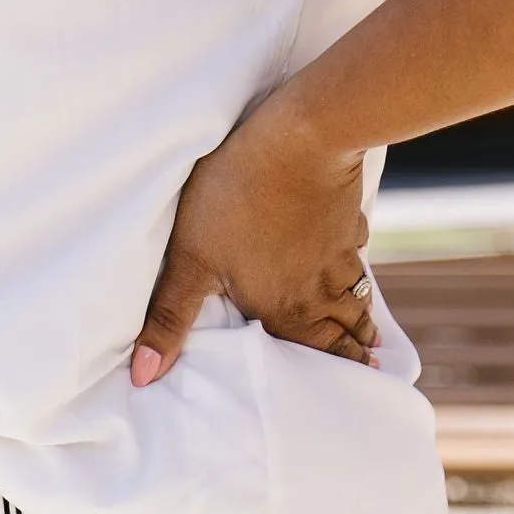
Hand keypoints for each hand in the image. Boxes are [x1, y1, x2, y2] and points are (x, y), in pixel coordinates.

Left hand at [130, 96, 374, 385]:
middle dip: (353, 347)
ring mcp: (336, 250)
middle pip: (341, 326)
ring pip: (354, 291)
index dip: (335, 366)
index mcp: (282, 309)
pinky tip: (358, 254)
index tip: (356, 378)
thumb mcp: (190, 260)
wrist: (302, 136)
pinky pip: (356, 246)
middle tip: (369, 362)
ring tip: (371, 331)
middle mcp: (315, 289)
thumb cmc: (237, 197)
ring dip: (362, 313)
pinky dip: (358, 258)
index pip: (316, 351)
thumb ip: (170, 320)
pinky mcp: (345, 213)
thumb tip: (143, 377)